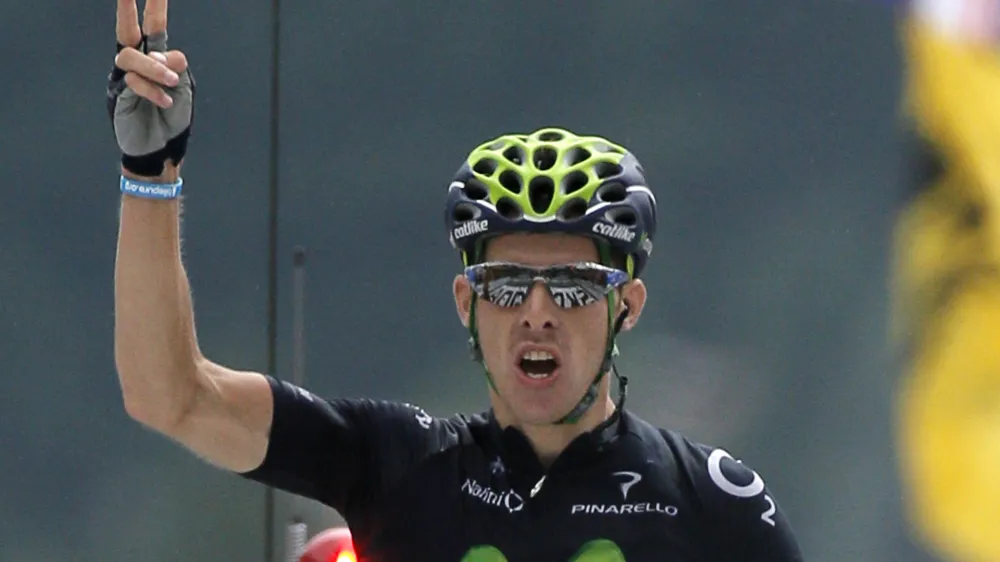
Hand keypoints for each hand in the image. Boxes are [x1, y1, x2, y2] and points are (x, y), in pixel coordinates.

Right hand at [107, 0, 194, 180]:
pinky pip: (132, 82)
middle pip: (127, 32)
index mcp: (156, 58)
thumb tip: (164, 54)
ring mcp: (124, 78)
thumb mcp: (184, 88)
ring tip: (172, 82)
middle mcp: (137, 64)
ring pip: (131, 57)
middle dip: (126, 11)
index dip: (154, 6)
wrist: (162, 149)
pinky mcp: (118, 94)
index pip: (154, 27)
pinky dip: (151, 90)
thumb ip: (176, 68)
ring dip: (154, 68)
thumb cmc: (174, 118)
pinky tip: (165, 101)